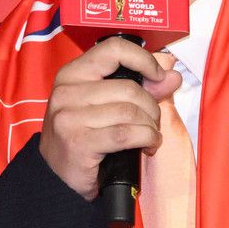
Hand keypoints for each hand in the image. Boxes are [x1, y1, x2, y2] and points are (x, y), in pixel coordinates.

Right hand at [39, 39, 180, 199]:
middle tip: (152, 122)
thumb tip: (173, 76)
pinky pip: (127, 134)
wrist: (56, 178)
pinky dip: (146, 139)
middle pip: (129, 88)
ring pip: (131, 112)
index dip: (143, 59)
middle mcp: (67, 92)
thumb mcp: (105, 106)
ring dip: (150, 126)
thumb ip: (140, 88)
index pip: (113, 49)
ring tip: (150, 136)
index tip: (158, 75)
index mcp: (72, 74)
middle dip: (151, 107)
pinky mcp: (79, 142)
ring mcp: (70, 117)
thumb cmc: (82, 138)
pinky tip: (148, 146)